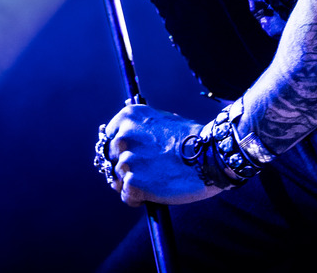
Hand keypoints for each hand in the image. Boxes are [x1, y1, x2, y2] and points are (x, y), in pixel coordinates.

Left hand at [102, 103, 225, 206]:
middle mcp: (123, 136)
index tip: (130, 157)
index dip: (119, 151)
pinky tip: (153, 192)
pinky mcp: (133, 183)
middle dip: (125, 168)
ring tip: (154, 182)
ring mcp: (127, 160)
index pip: (109, 138)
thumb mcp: (161, 121)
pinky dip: (138, 198)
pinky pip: (127, 196)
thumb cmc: (190, 139)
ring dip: (132, 184)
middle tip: (146, 173)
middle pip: (111, 160)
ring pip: (118, 180)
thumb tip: (129, 140)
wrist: (208, 156)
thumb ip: (141, 129)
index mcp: (128, 117)